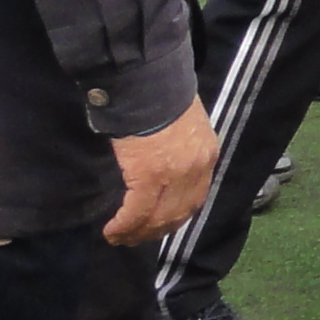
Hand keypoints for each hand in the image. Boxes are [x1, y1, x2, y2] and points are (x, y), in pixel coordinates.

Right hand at [105, 99, 217, 245]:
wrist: (149, 81)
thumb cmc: (162, 95)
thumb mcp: (184, 122)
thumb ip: (181, 146)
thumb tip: (164, 162)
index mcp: (207, 153)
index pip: (196, 197)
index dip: (176, 216)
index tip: (160, 225)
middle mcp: (196, 169)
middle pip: (178, 213)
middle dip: (156, 230)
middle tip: (136, 238)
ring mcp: (175, 175)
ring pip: (158, 218)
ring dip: (138, 233)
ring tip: (121, 237)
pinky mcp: (149, 176)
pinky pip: (137, 212)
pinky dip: (124, 226)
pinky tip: (113, 231)